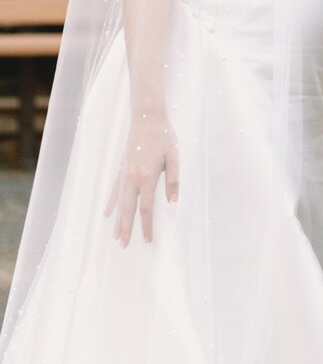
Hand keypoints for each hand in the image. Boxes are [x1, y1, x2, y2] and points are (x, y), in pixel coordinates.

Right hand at [105, 111, 178, 245]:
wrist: (147, 117)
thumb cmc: (164, 136)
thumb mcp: (174, 156)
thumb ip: (173, 180)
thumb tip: (173, 203)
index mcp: (146, 176)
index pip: (146, 208)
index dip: (146, 226)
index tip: (147, 240)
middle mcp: (132, 178)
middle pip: (128, 209)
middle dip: (126, 229)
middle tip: (124, 247)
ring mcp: (124, 173)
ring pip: (118, 203)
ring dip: (117, 221)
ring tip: (115, 237)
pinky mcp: (122, 168)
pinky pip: (114, 190)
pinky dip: (111, 203)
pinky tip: (107, 214)